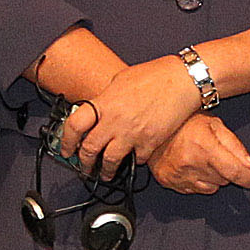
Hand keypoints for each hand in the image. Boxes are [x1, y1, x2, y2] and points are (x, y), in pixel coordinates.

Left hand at [66, 55, 200, 176]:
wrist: (182, 81)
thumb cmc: (155, 76)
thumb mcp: (120, 80)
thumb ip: (107, 98)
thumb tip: (100, 109)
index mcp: (104, 103)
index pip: (74, 126)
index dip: (66, 141)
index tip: (66, 149)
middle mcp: (115, 121)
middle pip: (89, 149)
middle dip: (84, 162)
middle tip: (84, 166)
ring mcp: (132, 135)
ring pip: (110, 162)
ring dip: (105, 171)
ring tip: (105, 173)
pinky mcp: (150, 143)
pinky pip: (137, 160)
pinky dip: (135, 160)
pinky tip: (134, 158)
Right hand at [151, 111, 249, 197]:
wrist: (154, 124)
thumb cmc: (184, 121)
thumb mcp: (215, 125)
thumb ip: (235, 147)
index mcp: (204, 147)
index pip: (234, 171)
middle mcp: (190, 163)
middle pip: (224, 181)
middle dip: (226, 170)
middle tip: (216, 154)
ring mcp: (178, 175)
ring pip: (210, 188)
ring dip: (212, 177)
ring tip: (202, 159)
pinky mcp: (168, 181)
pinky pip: (194, 191)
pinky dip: (197, 181)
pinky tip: (191, 166)